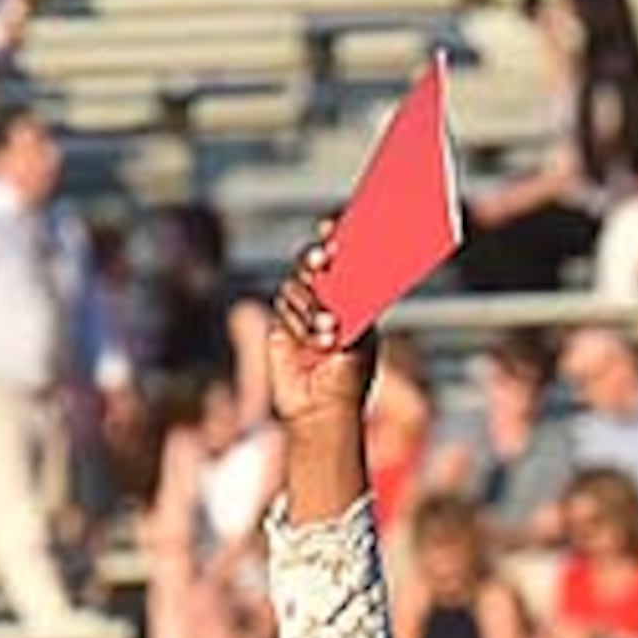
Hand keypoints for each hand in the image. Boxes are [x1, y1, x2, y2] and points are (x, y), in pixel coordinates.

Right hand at [263, 224, 379, 427]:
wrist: (322, 411)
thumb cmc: (350, 378)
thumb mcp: (358, 338)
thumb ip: (351, 305)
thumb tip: (342, 270)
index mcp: (350, 297)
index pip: (341, 259)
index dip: (335, 239)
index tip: (333, 226)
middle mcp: (324, 299)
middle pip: (313, 264)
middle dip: (317, 259)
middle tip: (324, 257)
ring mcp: (300, 311)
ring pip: (296, 287)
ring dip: (312, 307)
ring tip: (330, 331)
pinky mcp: (280, 326)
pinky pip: (284, 309)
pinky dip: (300, 323)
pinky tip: (317, 342)